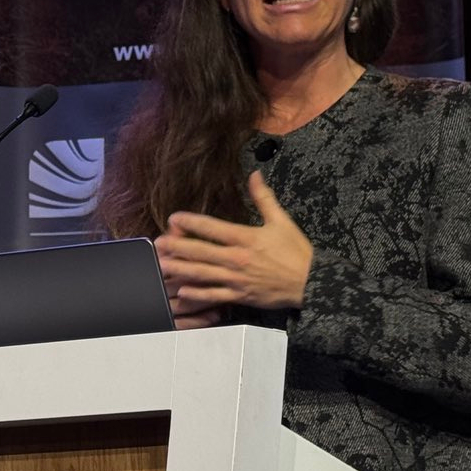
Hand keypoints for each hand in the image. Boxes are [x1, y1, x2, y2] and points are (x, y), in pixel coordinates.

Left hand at [154, 171, 312, 312]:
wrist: (312, 283)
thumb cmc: (297, 252)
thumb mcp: (281, 221)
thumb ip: (264, 198)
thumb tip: (255, 174)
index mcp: (246, 238)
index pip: (212, 228)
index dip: (191, 222)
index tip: (174, 218)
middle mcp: (238, 258)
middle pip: (201, 251)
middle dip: (177, 246)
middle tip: (158, 243)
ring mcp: (238, 279)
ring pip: (203, 274)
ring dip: (181, 269)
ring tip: (162, 265)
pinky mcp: (241, 295)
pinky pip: (216, 295)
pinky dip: (199, 294)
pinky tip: (182, 291)